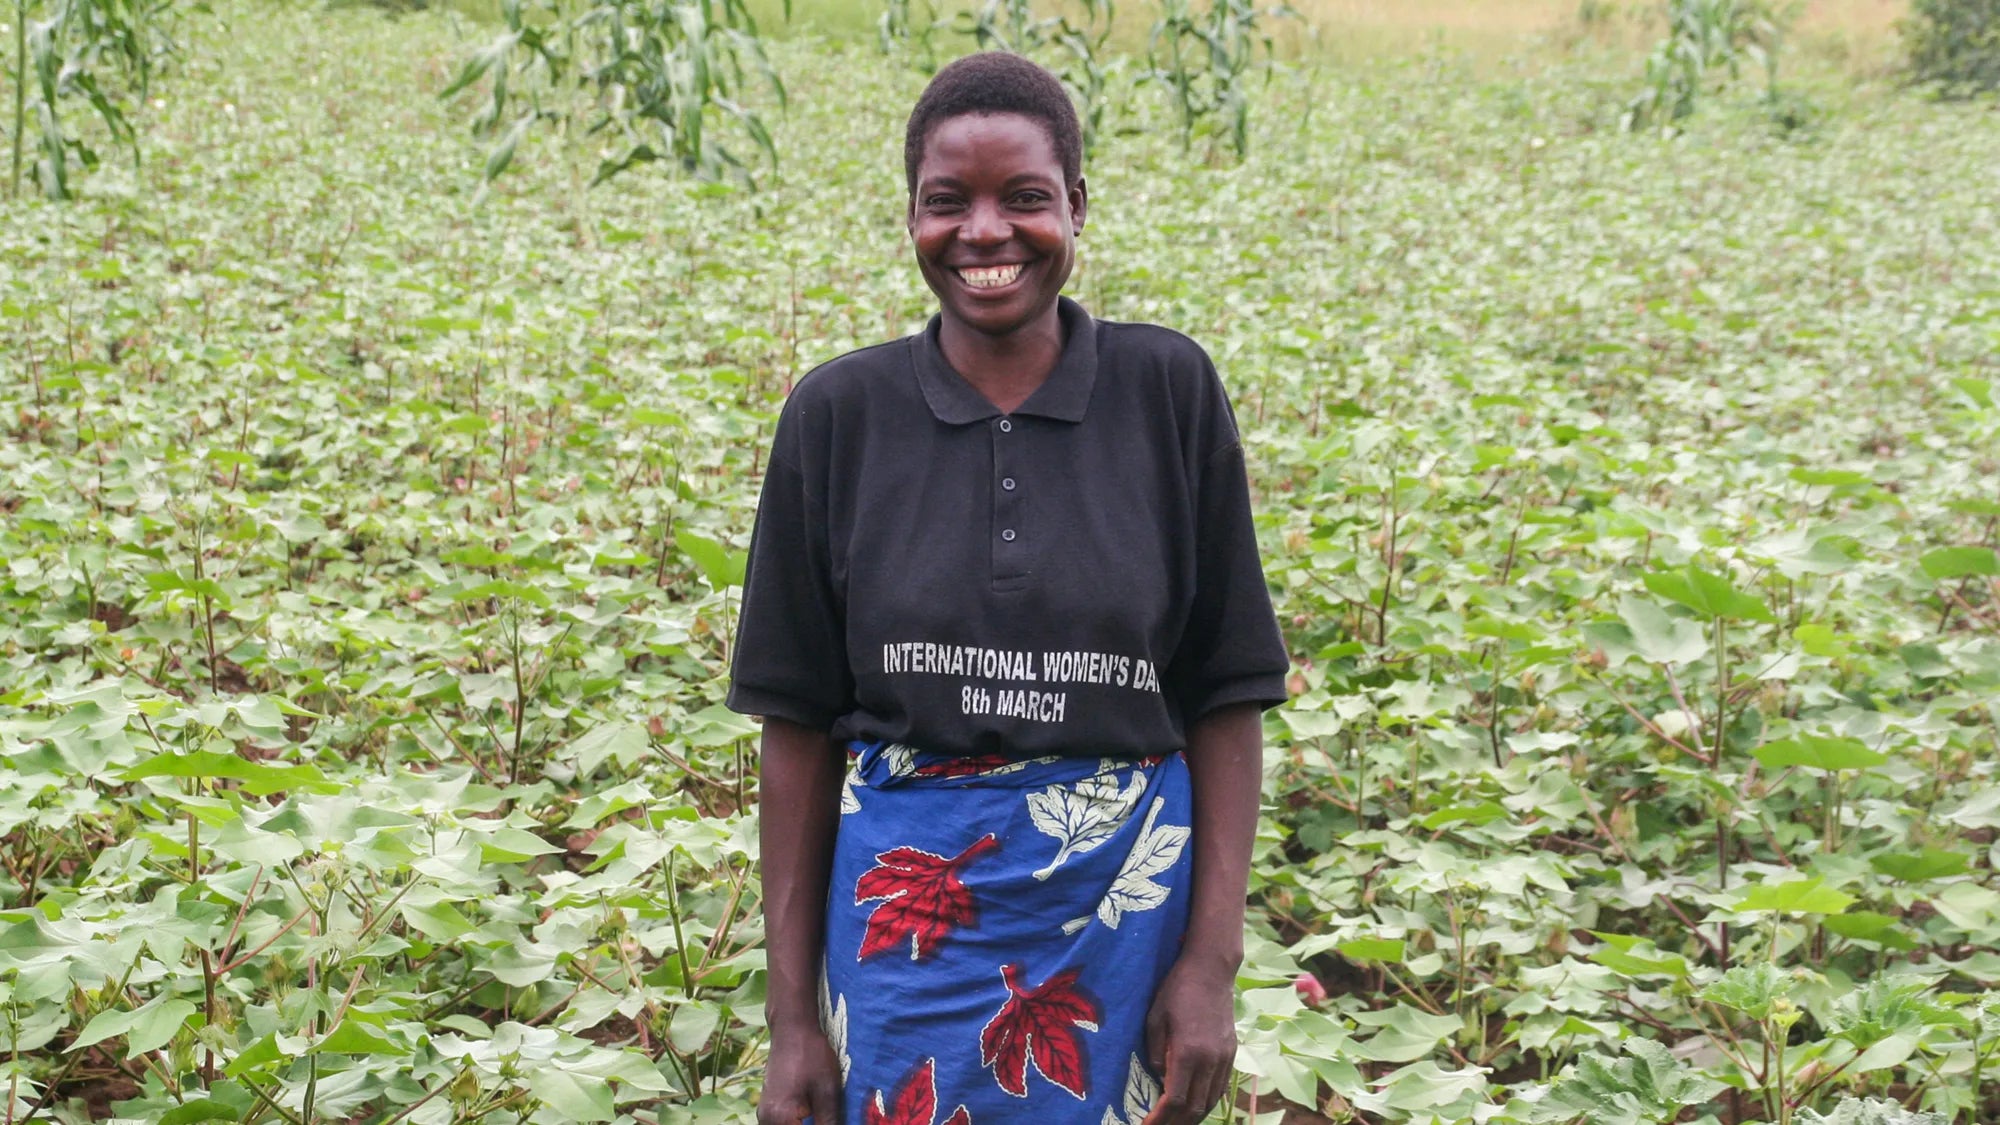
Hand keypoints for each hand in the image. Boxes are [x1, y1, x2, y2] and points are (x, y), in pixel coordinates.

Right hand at [757, 1026, 842, 1124]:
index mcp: (779, 1119)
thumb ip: (830, 1123)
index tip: (833, 1122)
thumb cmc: (812, 1056)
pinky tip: (814, 1119)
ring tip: (823, 1118)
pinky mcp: (768, 1110)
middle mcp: (766, 1121)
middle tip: (830, 1119)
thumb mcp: (828, 1092)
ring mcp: (765, 1116)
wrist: (792, 1028)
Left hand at [1139, 955, 1237, 1124]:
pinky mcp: (1231, 1053)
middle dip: (1175, 1124)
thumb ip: (1154, 1053)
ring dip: (1192, 1117)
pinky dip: (1206, 1102)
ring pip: (1210, 1101)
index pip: (1175, 1100)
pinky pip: (1220, 1088)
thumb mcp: (1154, 1019)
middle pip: (1195, 1108)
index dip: (1160, 1119)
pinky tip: (1195, 1106)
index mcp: (1188, 1052)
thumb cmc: (1177, 989)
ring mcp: (1224, 1058)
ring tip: (1174, 1122)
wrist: (1211, 969)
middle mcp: (1210, 1061)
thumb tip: (1159, 1078)